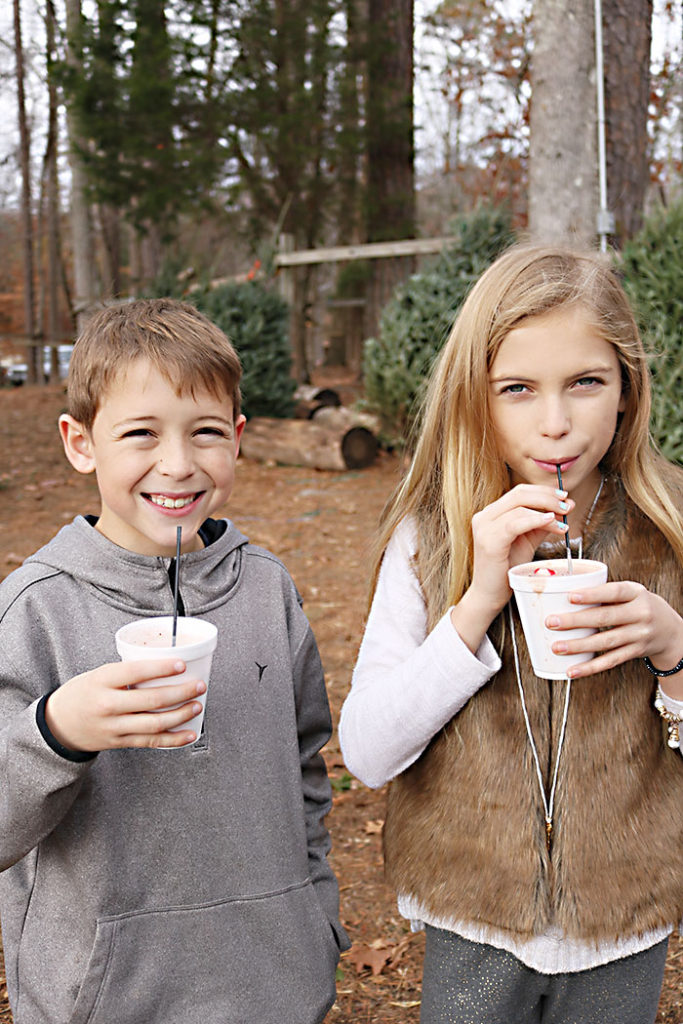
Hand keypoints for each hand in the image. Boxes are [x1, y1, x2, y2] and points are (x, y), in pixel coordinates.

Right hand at [45, 659, 206, 751]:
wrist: (59, 724)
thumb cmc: (84, 692)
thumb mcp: (99, 674)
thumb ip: (127, 672)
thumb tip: (165, 666)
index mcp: (102, 680)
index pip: (135, 672)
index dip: (161, 668)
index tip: (181, 665)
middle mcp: (108, 705)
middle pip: (151, 700)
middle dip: (180, 693)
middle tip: (198, 686)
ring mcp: (114, 727)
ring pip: (154, 723)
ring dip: (181, 715)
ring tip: (197, 705)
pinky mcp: (119, 742)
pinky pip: (151, 741)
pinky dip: (173, 739)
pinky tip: (189, 733)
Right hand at [451, 484, 573, 653]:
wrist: (490, 594)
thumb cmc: (507, 569)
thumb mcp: (527, 541)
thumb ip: (541, 524)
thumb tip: (564, 508)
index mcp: (491, 513)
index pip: (519, 492)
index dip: (543, 491)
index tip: (564, 496)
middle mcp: (484, 516)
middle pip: (519, 494)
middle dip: (547, 496)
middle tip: (567, 505)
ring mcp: (484, 528)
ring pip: (519, 506)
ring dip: (546, 509)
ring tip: (564, 519)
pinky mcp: (489, 542)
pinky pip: (515, 524)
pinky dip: (535, 520)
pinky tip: (551, 522)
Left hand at [546, 581, 682, 690]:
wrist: (670, 630)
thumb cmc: (638, 606)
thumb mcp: (630, 593)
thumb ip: (605, 594)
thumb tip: (564, 596)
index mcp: (636, 593)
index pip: (614, 592)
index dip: (593, 595)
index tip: (570, 596)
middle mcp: (640, 614)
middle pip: (605, 618)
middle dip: (576, 620)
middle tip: (551, 622)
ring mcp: (639, 635)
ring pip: (606, 641)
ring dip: (579, 646)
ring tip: (557, 647)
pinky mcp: (635, 652)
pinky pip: (611, 661)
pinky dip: (590, 667)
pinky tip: (573, 670)